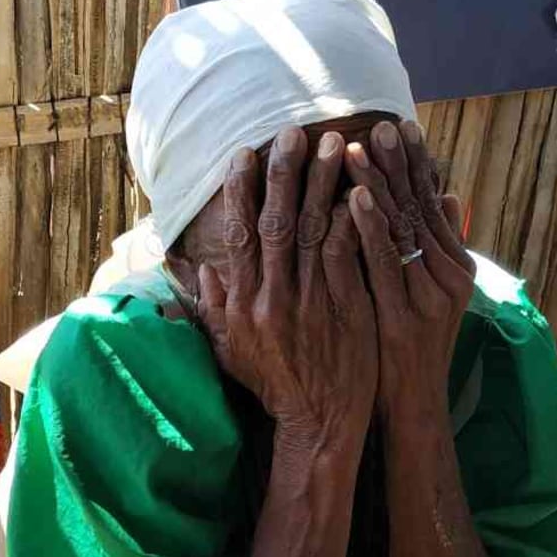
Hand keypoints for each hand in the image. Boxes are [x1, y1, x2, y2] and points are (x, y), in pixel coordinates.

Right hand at [198, 127, 377, 452]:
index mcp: (243, 303)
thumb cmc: (275, 386)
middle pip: (275, 223)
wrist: (319, 425)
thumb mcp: (231, 348)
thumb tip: (193, 267)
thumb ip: (213, 306)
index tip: (244, 153)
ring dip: (324, 184)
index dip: (239, 192)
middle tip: (293, 131)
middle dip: (283, 173)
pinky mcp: (347, 311)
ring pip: (313, 231)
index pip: (238, 235)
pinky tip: (362, 191)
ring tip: (336, 144)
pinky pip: (348, 257)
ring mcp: (311, 304)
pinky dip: (353, 222)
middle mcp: (272, 298)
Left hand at [344, 120, 475, 420]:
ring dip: (378, 183)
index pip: (431, 203)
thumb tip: (449, 194)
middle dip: (398, 164)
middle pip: (418, 207)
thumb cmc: (412, 348)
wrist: (411, 407)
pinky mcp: (401, 314)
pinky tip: (354, 198)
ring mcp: (425, 295)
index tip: (403, 126)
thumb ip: (441, 244)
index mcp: (454, 265)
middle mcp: (447, 275)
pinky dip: (369, 227)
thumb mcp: (437, 294)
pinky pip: (382, 262)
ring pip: (401, 228)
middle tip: (381, 124)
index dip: (417, 164)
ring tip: (358, 146)